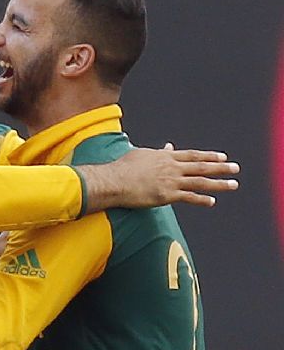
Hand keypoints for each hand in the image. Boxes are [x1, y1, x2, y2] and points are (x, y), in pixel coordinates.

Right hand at [79, 148, 238, 211]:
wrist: (114, 181)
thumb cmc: (122, 168)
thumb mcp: (141, 155)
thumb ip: (156, 153)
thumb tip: (165, 148)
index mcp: (166, 157)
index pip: (192, 155)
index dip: (208, 156)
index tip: (221, 156)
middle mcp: (172, 167)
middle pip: (201, 166)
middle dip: (220, 167)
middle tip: (235, 168)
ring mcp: (171, 181)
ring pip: (200, 181)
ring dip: (219, 183)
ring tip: (233, 184)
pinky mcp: (166, 195)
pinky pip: (188, 197)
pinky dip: (201, 199)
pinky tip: (212, 201)